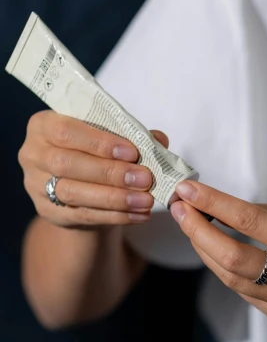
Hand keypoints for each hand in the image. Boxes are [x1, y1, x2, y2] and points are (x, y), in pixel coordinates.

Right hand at [18, 111, 168, 228]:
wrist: (80, 189)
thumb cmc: (94, 154)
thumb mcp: (109, 139)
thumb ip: (132, 135)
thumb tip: (159, 140)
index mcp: (43, 125)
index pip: (67, 131)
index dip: (99, 142)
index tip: (132, 152)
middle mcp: (33, 154)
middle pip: (67, 164)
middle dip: (110, 172)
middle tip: (144, 178)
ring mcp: (36, 185)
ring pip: (73, 192)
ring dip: (114, 197)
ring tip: (145, 200)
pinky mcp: (48, 212)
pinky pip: (83, 215)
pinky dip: (115, 216)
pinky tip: (139, 215)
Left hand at [171, 182, 266, 323]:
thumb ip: (265, 215)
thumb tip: (218, 207)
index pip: (250, 223)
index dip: (214, 203)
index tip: (189, 188)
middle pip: (231, 258)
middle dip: (198, 231)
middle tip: (180, 207)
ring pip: (230, 277)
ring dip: (204, 248)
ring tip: (190, 223)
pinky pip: (242, 288)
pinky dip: (223, 265)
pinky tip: (213, 246)